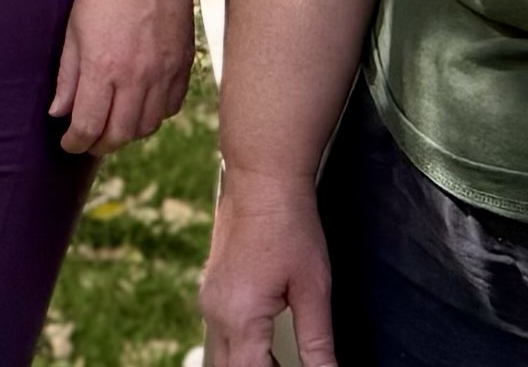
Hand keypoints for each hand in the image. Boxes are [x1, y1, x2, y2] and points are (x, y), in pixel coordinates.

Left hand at [51, 0, 193, 154]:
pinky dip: (154, 116)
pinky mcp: (183, 66)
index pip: (88, 126)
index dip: (75, 143)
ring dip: (127, 133)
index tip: (68, 144)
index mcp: (102, 67)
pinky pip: (171, 108)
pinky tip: (141, 107)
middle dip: (100, 145)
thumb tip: (59, 111)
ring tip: (113, 125)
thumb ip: (67, 75)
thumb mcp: (74, 29)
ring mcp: (163, 73)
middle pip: (120, 135)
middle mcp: (136, 77)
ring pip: (147, 127)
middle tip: (88, 142)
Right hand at [201, 167, 339, 366]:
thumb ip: (318, 342)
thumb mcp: (313, 289)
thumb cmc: (289, 224)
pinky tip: (269, 349)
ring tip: (285, 362)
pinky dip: (244, 350)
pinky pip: (222, 336)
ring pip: (222, 357)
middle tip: (293, 365)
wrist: (261, 179)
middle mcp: (216, 313)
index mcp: (240, 317)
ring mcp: (209, 302)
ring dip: (252, 365)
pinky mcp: (212, 291)